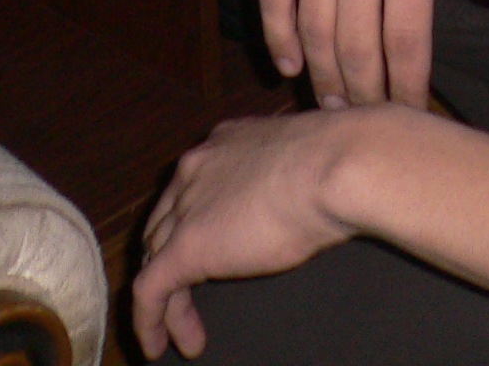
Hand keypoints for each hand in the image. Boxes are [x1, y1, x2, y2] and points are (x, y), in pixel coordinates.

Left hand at [131, 112, 362, 358]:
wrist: (336, 167)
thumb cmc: (339, 160)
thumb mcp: (306, 160)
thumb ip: (290, 176)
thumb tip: (313, 189)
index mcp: (225, 142)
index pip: (192, 187)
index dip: (191, 221)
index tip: (211, 250)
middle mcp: (196, 167)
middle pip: (166, 221)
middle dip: (169, 259)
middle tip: (185, 294)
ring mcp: (187, 206)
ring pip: (157, 258)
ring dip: (168, 298)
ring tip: (183, 335)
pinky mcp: (186, 247)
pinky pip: (151, 290)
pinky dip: (150, 320)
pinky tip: (161, 346)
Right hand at [258, 0, 488, 106]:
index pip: (409, 40)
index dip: (410, 87)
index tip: (415, 116)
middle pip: (357, 48)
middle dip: (366, 95)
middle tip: (372, 125)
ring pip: (314, 32)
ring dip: (324, 77)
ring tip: (334, 109)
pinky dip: (279, 34)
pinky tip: (289, 61)